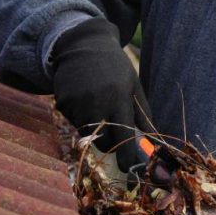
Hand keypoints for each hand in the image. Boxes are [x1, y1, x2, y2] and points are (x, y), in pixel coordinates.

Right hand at [52, 18, 152, 170]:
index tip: (130, 169)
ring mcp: (77, 103)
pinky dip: (79, 117)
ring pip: (87, 133)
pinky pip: (73, 122)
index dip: (127, 157)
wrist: (83, 44)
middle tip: (113, 131)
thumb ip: (143, 115)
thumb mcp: (133, 86)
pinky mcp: (62, 102)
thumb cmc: (115, 67)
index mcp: (118, 98)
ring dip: (94, 128)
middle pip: (103, 142)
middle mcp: (96, 102)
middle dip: (109, 143)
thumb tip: (153, 142)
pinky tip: (83, 98)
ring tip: (97, 105)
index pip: (124, 137)